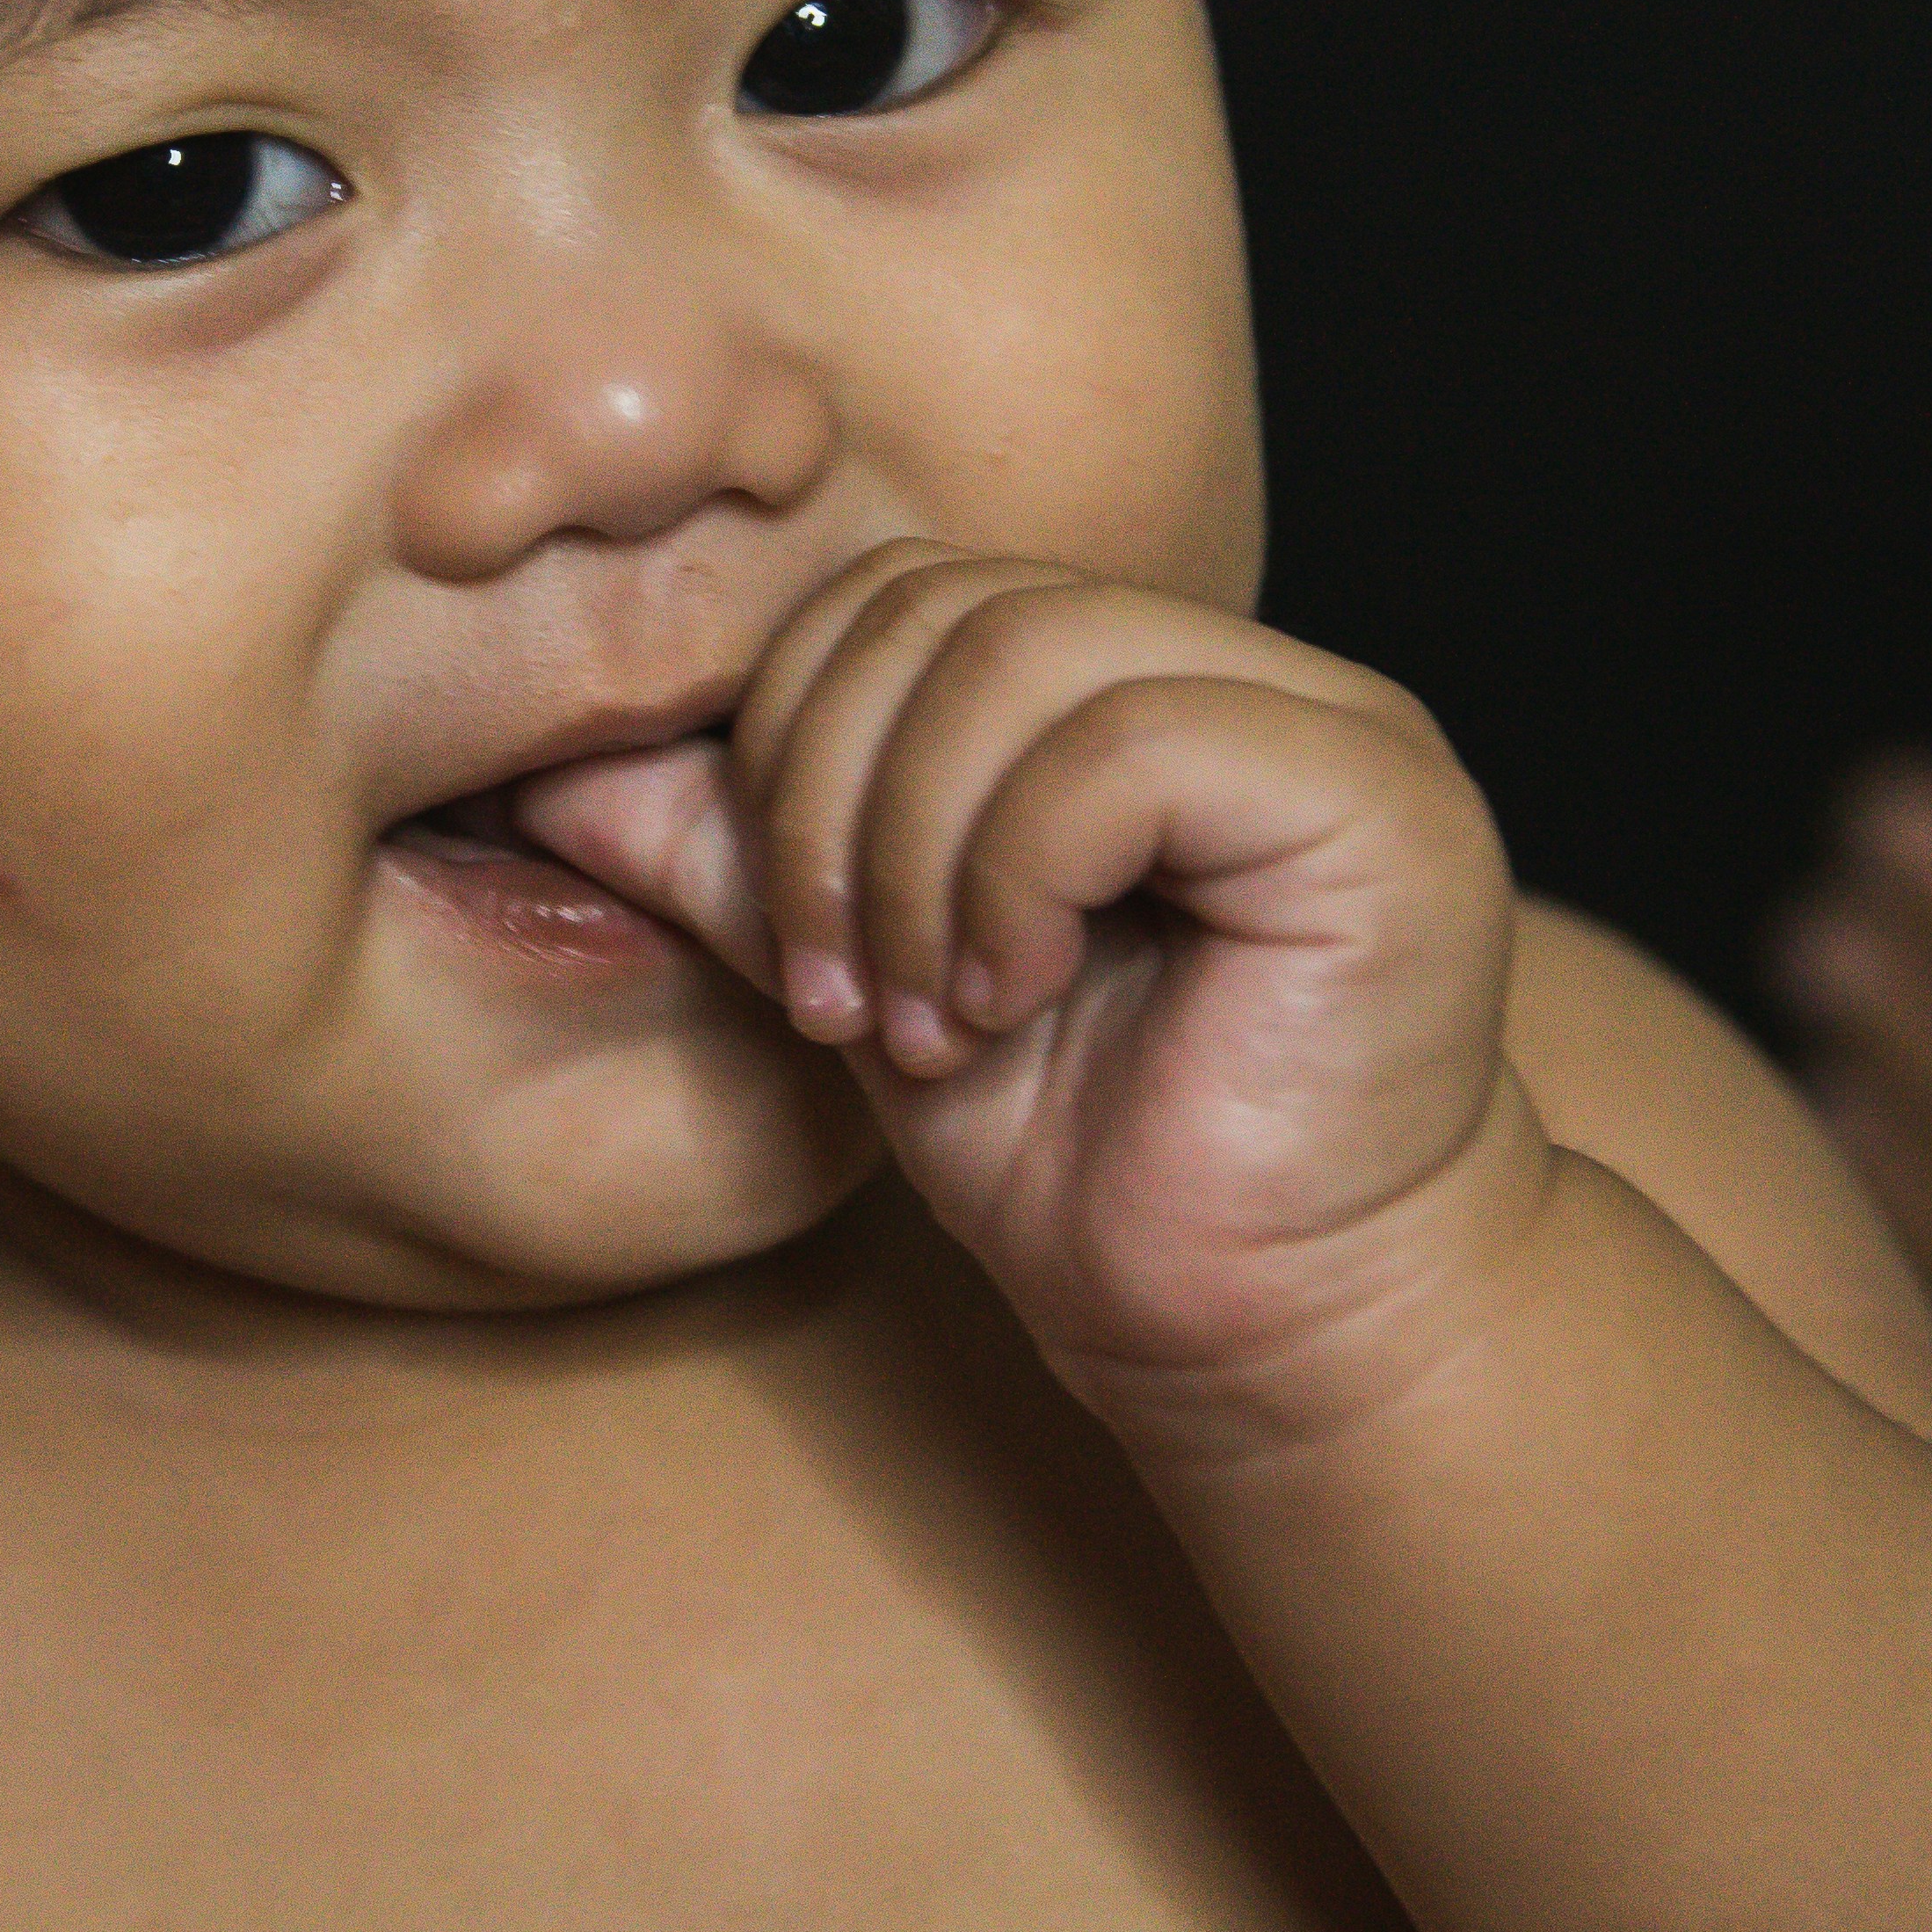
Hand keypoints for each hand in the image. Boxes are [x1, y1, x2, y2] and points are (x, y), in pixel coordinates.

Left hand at [521, 544, 1541, 1440]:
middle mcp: (1250, 672)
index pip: (908, 593)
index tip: (796, 952)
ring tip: (929, 1017)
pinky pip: (1126, 748)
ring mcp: (1335, 723)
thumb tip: (554, 760)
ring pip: (1025, 654)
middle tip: (845, 996)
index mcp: (1141, 681)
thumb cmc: (1085, 1166)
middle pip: (951, 602)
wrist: (1264, 1337)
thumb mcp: (869, 982)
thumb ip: (746, 857)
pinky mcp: (1378, 802)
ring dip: (917, 856)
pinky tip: (1011, 1005)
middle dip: (837, 800)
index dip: (800, 740)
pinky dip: (1013, 879)